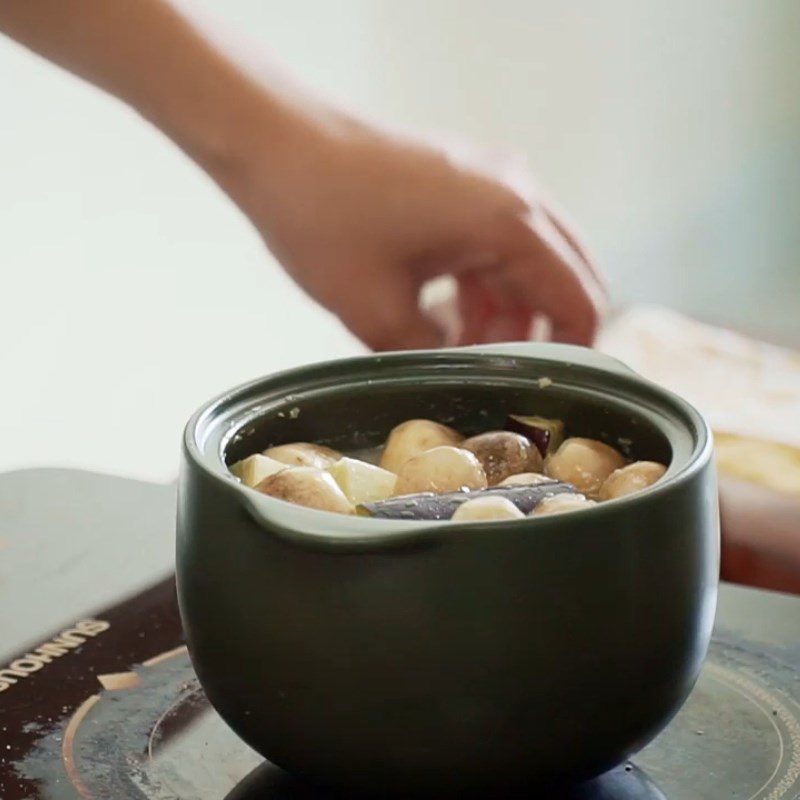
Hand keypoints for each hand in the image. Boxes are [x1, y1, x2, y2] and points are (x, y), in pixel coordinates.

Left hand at [224, 112, 606, 350]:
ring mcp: (489, 180)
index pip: (579, 299)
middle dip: (539, 334)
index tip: (550, 393)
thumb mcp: (376, 312)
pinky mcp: (461, 181)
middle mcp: (514, 193)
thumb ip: (431, 356)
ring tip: (460, 353)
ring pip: (527, 263)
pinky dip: (482, 286)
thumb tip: (458, 378)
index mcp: (509, 222)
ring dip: (506, 313)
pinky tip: (444, 318)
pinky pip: (493, 244)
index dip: (573, 353)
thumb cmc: (323, 218)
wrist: (274, 143)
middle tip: (500, 377)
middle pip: (563, 277)